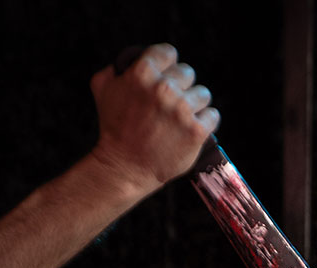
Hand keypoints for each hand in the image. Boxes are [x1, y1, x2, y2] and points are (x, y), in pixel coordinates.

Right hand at [87, 43, 219, 198]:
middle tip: (173, 102)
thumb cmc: (113, 128)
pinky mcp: (196, 131)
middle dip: (181, 85)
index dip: (168, 63)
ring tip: (184, 116)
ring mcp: (182, 110)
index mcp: (143, 72)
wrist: (126, 166)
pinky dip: (207, 121)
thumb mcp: (102, 88)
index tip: (167, 74)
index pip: (168, 53)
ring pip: (203, 93)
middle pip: (187, 73)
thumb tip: (127, 62)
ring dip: (196, 103)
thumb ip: (116, 68)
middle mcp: (164, 88)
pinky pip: (213, 115)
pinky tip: (195, 127)